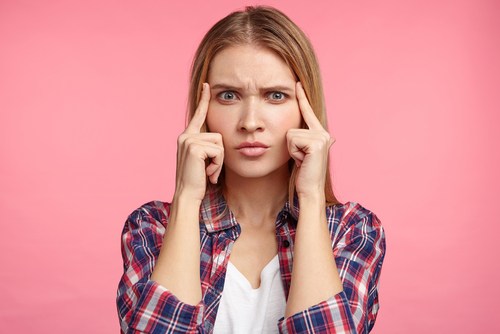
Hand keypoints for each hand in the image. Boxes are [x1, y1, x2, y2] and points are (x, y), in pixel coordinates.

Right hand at [175, 83, 223, 200]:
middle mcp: (186, 136)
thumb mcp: (203, 160)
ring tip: (208, 172)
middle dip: (220, 156)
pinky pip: (218, 151)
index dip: (203, 100)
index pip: (198, 115)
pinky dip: (217, 165)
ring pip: (220, 143)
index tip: (207, 85)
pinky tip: (207, 174)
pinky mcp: (194, 147)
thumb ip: (208, 147)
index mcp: (187, 137)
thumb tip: (219, 141)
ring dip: (219, 162)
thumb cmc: (197, 181)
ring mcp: (189, 140)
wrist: (187, 195)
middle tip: (210, 170)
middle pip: (218, 135)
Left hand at [287, 82, 334, 197]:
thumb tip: (291, 133)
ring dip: (292, 150)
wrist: (310, 189)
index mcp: (321, 134)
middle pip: (293, 127)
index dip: (302, 98)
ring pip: (290, 134)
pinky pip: (292, 140)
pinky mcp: (317, 143)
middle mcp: (324, 133)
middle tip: (303, 160)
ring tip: (302, 161)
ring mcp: (322, 137)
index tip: (297, 83)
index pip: (307, 112)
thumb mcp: (300, 153)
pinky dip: (293, 153)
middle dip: (292, 146)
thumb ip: (300, 140)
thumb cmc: (303, 174)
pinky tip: (303, 161)